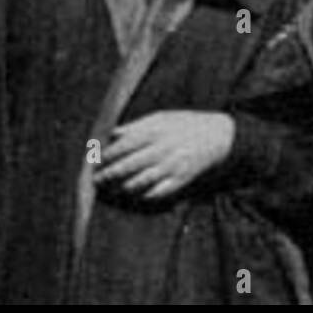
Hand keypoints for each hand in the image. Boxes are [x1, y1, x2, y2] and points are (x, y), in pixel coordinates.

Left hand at [93, 110, 234, 200]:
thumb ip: (135, 126)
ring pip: (141, 181)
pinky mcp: (181, 180)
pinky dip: (144, 195)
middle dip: (110, 174)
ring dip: (123, 187)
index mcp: (155, 131)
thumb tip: (112, 133)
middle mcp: (162, 149)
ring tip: (111, 189)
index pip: (124, 145)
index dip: (107, 155)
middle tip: (97, 180)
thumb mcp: (160, 117)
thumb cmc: (184, 124)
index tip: (96, 160)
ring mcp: (172, 166)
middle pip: (129, 165)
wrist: (217, 136)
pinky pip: (158, 192)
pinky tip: (133, 194)